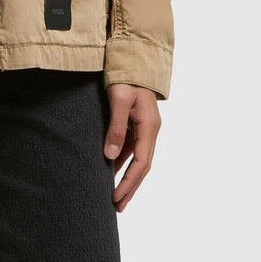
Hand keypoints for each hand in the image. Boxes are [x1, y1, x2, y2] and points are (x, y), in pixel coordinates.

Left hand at [103, 84, 160, 212]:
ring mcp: (144, 126)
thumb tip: (110, 157)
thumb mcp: (119, 99)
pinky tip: (111, 167)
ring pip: (137, 157)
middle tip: (117, 206)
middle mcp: (150, 129)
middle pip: (142, 166)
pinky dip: (122, 160)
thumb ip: (116, 127)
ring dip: (126, 176)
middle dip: (130, 187)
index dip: (129, 183)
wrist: (133, 55)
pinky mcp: (136, 121)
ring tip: (113, 194)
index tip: (117, 198)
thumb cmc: (126, 75)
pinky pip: (131, 146)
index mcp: (149, 127)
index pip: (141, 164)